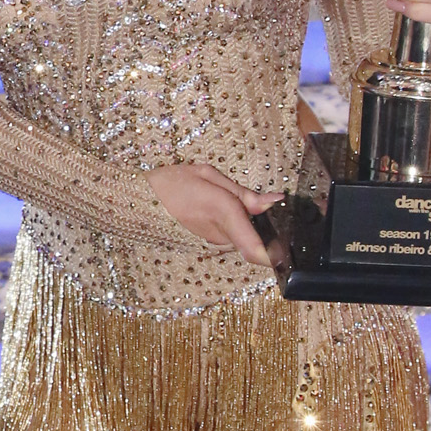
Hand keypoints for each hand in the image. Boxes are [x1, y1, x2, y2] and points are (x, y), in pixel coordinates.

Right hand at [148, 161, 277, 264]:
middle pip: (257, 238)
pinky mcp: (209, 244)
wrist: (140, 202)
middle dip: (264, 223)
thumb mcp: (209, 176)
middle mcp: (221, 236)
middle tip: (257, 201)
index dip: (277, 254)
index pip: (257, 251)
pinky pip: (233, 237)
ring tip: (230, 199)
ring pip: (245, 237)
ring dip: (248, 223)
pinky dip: (236, 225)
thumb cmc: (171, 184)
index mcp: (223, 214)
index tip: (290, 247)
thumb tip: (274, 202)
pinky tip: (222, 208)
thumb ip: (244, 193)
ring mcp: (214, 243)